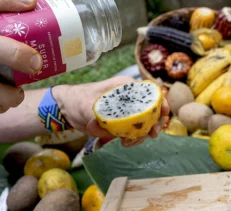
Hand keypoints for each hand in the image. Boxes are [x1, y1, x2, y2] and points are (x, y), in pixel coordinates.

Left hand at [52, 76, 169, 146]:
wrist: (67, 109)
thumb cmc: (78, 100)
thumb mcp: (87, 106)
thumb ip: (98, 116)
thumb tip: (104, 127)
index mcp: (127, 87)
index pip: (151, 92)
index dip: (161, 102)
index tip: (163, 114)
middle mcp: (130, 98)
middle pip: (152, 110)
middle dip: (154, 123)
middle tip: (150, 135)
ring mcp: (127, 110)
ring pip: (144, 123)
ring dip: (141, 135)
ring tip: (128, 143)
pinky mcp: (122, 122)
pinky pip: (133, 131)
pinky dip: (132, 138)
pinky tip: (124, 143)